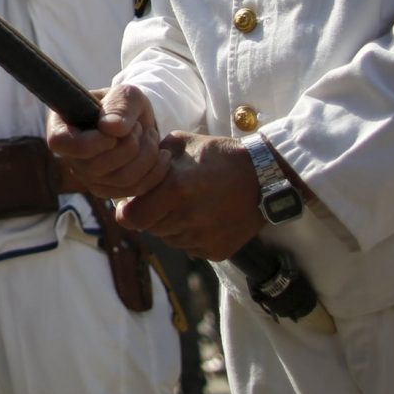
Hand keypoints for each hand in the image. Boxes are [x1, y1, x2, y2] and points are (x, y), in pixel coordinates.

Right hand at [47, 83, 168, 198]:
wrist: (140, 124)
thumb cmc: (126, 105)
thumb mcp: (126, 94)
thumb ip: (119, 106)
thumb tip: (110, 129)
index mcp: (62, 126)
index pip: (60, 143)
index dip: (90, 143)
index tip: (113, 133)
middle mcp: (70, 157)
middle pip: (95, 167)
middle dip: (129, 146)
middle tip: (140, 127)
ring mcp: (88, 178)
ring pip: (120, 179)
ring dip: (146, 155)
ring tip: (151, 136)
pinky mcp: (109, 190)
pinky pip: (135, 189)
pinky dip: (155, 171)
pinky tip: (161, 154)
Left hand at [114, 133, 265, 260]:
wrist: (264, 177)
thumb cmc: (219, 156)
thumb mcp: (181, 143)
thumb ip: (152, 157)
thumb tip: (132, 174)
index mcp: (174, 190)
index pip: (130, 217)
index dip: (128, 210)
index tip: (134, 203)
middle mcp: (186, 217)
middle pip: (150, 229)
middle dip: (152, 215)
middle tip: (167, 200)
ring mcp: (202, 237)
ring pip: (170, 239)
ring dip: (172, 226)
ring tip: (190, 205)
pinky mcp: (216, 250)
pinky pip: (191, 248)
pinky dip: (192, 235)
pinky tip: (206, 216)